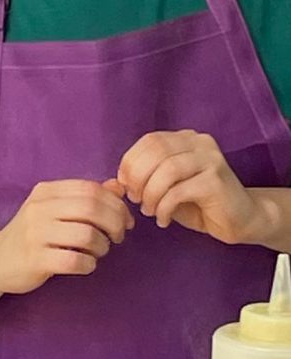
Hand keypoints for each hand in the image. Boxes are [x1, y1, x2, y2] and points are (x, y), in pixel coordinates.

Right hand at [0, 180, 132, 297]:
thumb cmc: (32, 234)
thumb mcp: (54, 210)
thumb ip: (85, 198)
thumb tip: (118, 187)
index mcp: (45, 191)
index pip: (90, 189)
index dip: (116, 204)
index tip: (126, 221)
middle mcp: (39, 208)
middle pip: (92, 208)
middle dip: (115, 224)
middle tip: (118, 237)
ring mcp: (35, 234)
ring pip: (87, 235)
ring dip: (103, 246)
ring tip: (99, 252)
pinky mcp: (35, 259)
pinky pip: (75, 261)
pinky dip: (89, 264)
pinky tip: (85, 264)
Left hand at [115, 132, 270, 245]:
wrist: (242, 220)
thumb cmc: (200, 203)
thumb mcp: (169, 185)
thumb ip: (148, 176)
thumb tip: (117, 181)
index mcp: (186, 138)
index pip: (150, 140)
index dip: (131, 161)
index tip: (124, 184)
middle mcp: (200, 142)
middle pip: (156, 151)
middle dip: (138, 177)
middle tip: (135, 199)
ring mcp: (211, 160)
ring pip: (167, 170)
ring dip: (150, 194)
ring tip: (148, 211)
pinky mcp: (216, 181)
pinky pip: (178, 191)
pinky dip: (163, 207)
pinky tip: (162, 220)